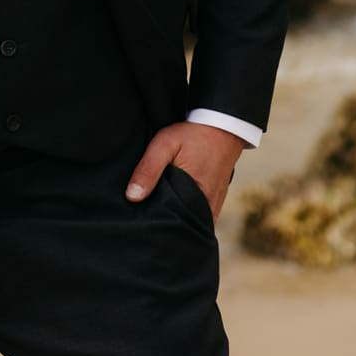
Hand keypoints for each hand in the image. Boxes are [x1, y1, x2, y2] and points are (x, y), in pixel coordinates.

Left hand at [124, 120, 247, 222]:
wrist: (223, 126)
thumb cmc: (193, 135)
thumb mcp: (165, 144)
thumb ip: (149, 169)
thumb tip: (132, 197)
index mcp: (195, 197)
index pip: (173, 224)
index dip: (157, 227)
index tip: (142, 227)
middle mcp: (207, 207)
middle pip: (183, 228)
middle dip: (166, 229)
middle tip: (147, 227)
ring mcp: (214, 207)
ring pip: (192, 225)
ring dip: (178, 223)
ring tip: (159, 221)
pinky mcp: (216, 202)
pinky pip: (201, 219)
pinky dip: (189, 218)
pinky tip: (175, 212)